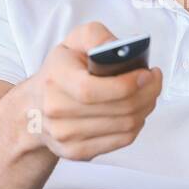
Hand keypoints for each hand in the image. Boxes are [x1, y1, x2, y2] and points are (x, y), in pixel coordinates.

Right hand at [26, 21, 162, 161]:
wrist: (34, 107)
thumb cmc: (60, 71)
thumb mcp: (74, 42)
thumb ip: (97, 36)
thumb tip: (120, 49)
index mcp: (55, 80)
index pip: (92, 91)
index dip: (126, 84)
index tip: (146, 73)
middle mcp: (56, 111)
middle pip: (118, 109)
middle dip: (147, 93)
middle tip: (154, 80)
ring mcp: (65, 136)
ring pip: (125, 126)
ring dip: (146, 108)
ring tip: (148, 93)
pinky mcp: (77, 152)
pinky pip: (121, 141)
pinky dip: (137, 125)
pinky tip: (137, 111)